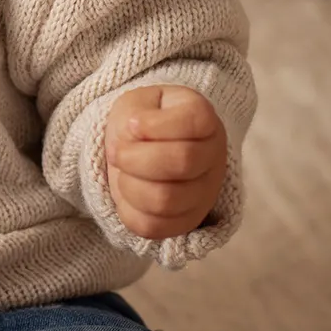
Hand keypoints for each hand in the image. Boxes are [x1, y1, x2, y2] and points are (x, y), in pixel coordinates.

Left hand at [104, 85, 226, 241]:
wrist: (147, 148)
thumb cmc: (145, 121)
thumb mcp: (139, 103)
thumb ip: (138, 113)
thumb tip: (135, 130)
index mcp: (205, 120)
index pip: (192, 121)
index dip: (154, 125)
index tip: (133, 124)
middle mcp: (213, 157)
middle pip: (181, 162)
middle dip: (135, 157)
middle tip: (117, 152)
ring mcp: (204, 193)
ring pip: (166, 200)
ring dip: (129, 184)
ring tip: (123, 172)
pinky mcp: (185, 222)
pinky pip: (153, 227)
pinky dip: (128, 209)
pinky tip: (127, 191)